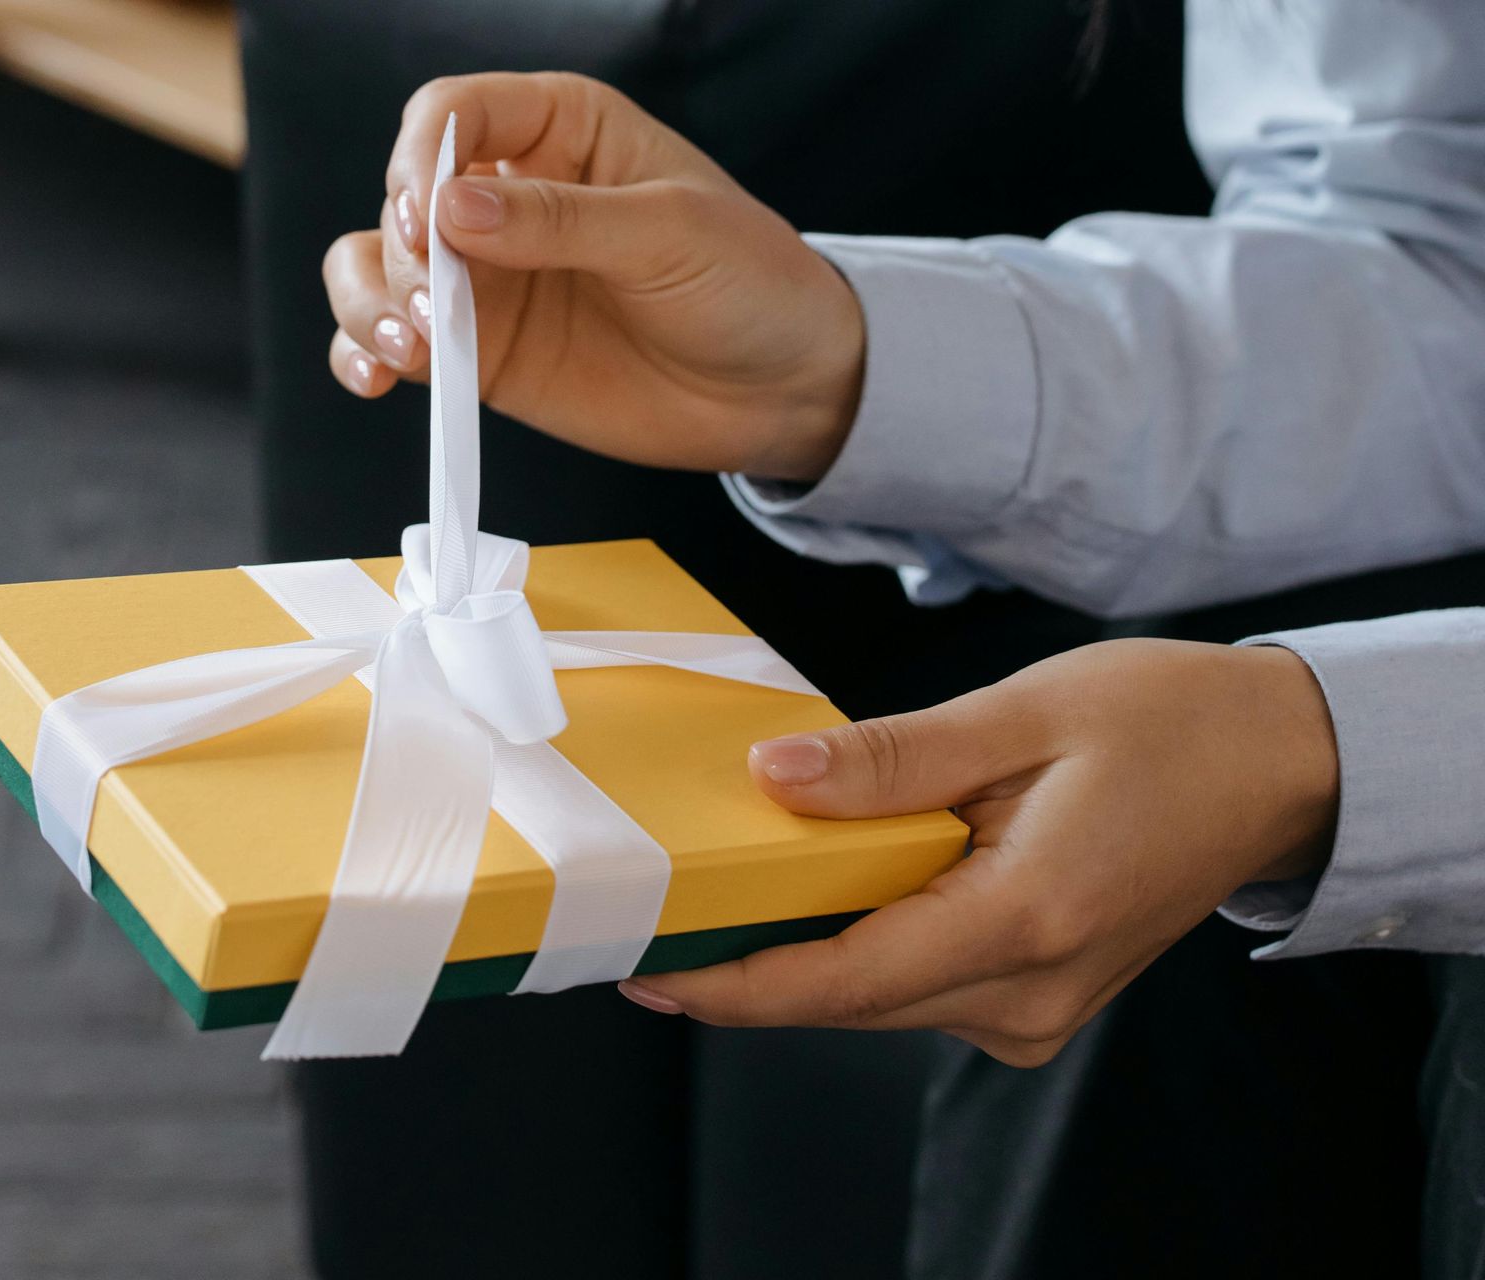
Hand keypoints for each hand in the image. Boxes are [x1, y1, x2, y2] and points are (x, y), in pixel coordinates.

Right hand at [322, 72, 864, 481]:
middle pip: (402, 197)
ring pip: (376, 267)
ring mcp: (488, 279)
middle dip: (402, 251)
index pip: (453, 114)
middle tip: (436, 304)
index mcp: (560, 129)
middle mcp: (508, 197)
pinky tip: (378, 378)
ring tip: (408, 348)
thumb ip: (561, 219)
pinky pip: (393, 343)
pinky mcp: (481, 352)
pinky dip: (366, 356)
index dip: (423, 160)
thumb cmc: (749, 285)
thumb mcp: (668, 233)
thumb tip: (454, 210)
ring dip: (370, 303)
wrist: (779, 391)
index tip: (430, 216)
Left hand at [618, 639, 1340, 1066]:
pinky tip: (821, 893)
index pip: (844, 981)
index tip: (646, 970)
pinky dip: (859, 947)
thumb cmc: (1165, 723)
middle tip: (651, 917)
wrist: (1275, 766)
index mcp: (1026, 919)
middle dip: (746, 969)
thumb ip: (889, 760)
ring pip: (879, 999)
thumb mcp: (1018, 713)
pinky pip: (919, 987)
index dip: (734, 986)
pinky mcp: (1038, 1000)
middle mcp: (1030, 993)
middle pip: (849, 1001)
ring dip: (800, 955)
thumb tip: (770, 780)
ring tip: (718, 896)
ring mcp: (1039, 1010)